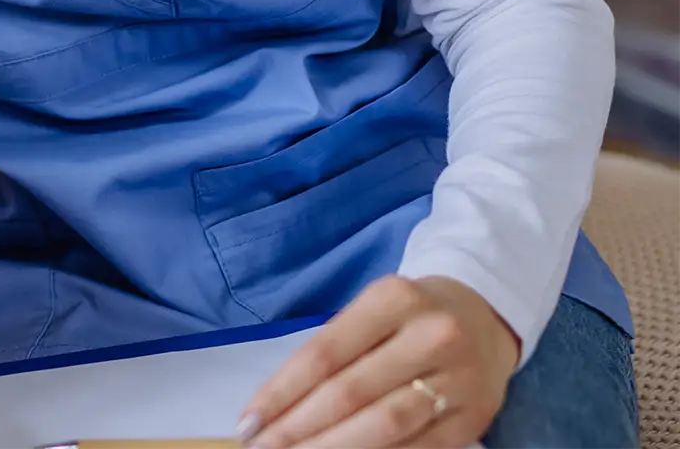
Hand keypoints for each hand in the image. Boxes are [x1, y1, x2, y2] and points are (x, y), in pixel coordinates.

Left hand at [240, 275, 519, 448]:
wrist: (484, 317)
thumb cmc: (407, 316)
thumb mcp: (370, 311)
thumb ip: (330, 352)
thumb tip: (275, 407)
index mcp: (393, 299)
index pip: (323, 355)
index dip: (280, 393)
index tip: (248, 422)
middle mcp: (431, 335)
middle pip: (350, 393)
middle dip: (298, 429)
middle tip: (263, 448)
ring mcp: (459, 378)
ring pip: (385, 424)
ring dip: (333, 448)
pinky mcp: (477, 416)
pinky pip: (420, 447)